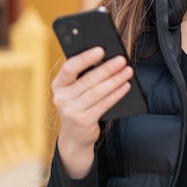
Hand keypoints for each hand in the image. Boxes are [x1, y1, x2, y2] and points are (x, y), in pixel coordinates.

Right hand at [51, 47, 132, 177]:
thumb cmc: (78, 104)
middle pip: (88, 80)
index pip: (69, 68)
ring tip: (128, 71)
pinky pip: (103, 105)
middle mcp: (61, 98)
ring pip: (97, 92)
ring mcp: (71, 111)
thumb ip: (83, 76)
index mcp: (58, 84)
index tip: (101, 50)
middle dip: (107, 68)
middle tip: (122, 60)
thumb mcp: (74, 90)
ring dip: (115, 80)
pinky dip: (116, 94)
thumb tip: (106, 58)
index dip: (85, 58)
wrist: (74, 136)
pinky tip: (125, 86)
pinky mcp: (83, 121)